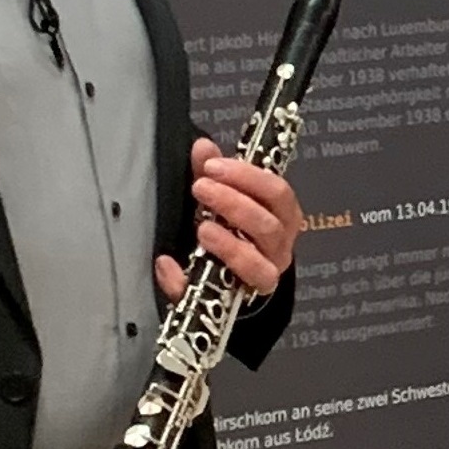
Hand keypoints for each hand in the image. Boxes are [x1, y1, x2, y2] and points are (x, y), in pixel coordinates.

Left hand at [155, 138, 301, 304]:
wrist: (232, 283)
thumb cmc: (233, 233)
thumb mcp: (223, 199)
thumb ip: (214, 173)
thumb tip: (202, 146)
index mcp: (282, 217)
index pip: (278, 193)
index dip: (248, 177)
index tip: (213, 166)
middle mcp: (279, 248)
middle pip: (269, 225)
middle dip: (234, 204)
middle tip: (200, 188)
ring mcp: (262, 277)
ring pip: (256, 263)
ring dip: (228, 243)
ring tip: (201, 228)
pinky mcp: (235, 301)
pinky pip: (218, 295)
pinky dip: (187, 280)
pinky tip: (167, 264)